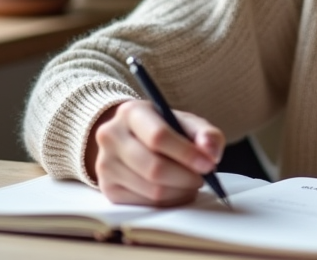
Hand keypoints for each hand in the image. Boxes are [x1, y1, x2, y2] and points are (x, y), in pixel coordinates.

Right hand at [86, 100, 224, 206]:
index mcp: (131, 112)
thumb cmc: (162, 129)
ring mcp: (105, 164)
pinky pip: (144, 204)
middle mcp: (111, 136)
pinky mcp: (108, 189)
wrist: (129, 137)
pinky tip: (175, 191)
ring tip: (190, 183)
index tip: (208, 164)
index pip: (159, 137)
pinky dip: (167, 202)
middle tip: (202, 178)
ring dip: (179, 192)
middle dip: (185, 177)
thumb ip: (205, 134)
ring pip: (151, 191)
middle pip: (154, 168)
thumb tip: (210, 152)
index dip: (187, 154)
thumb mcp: (184, 122)